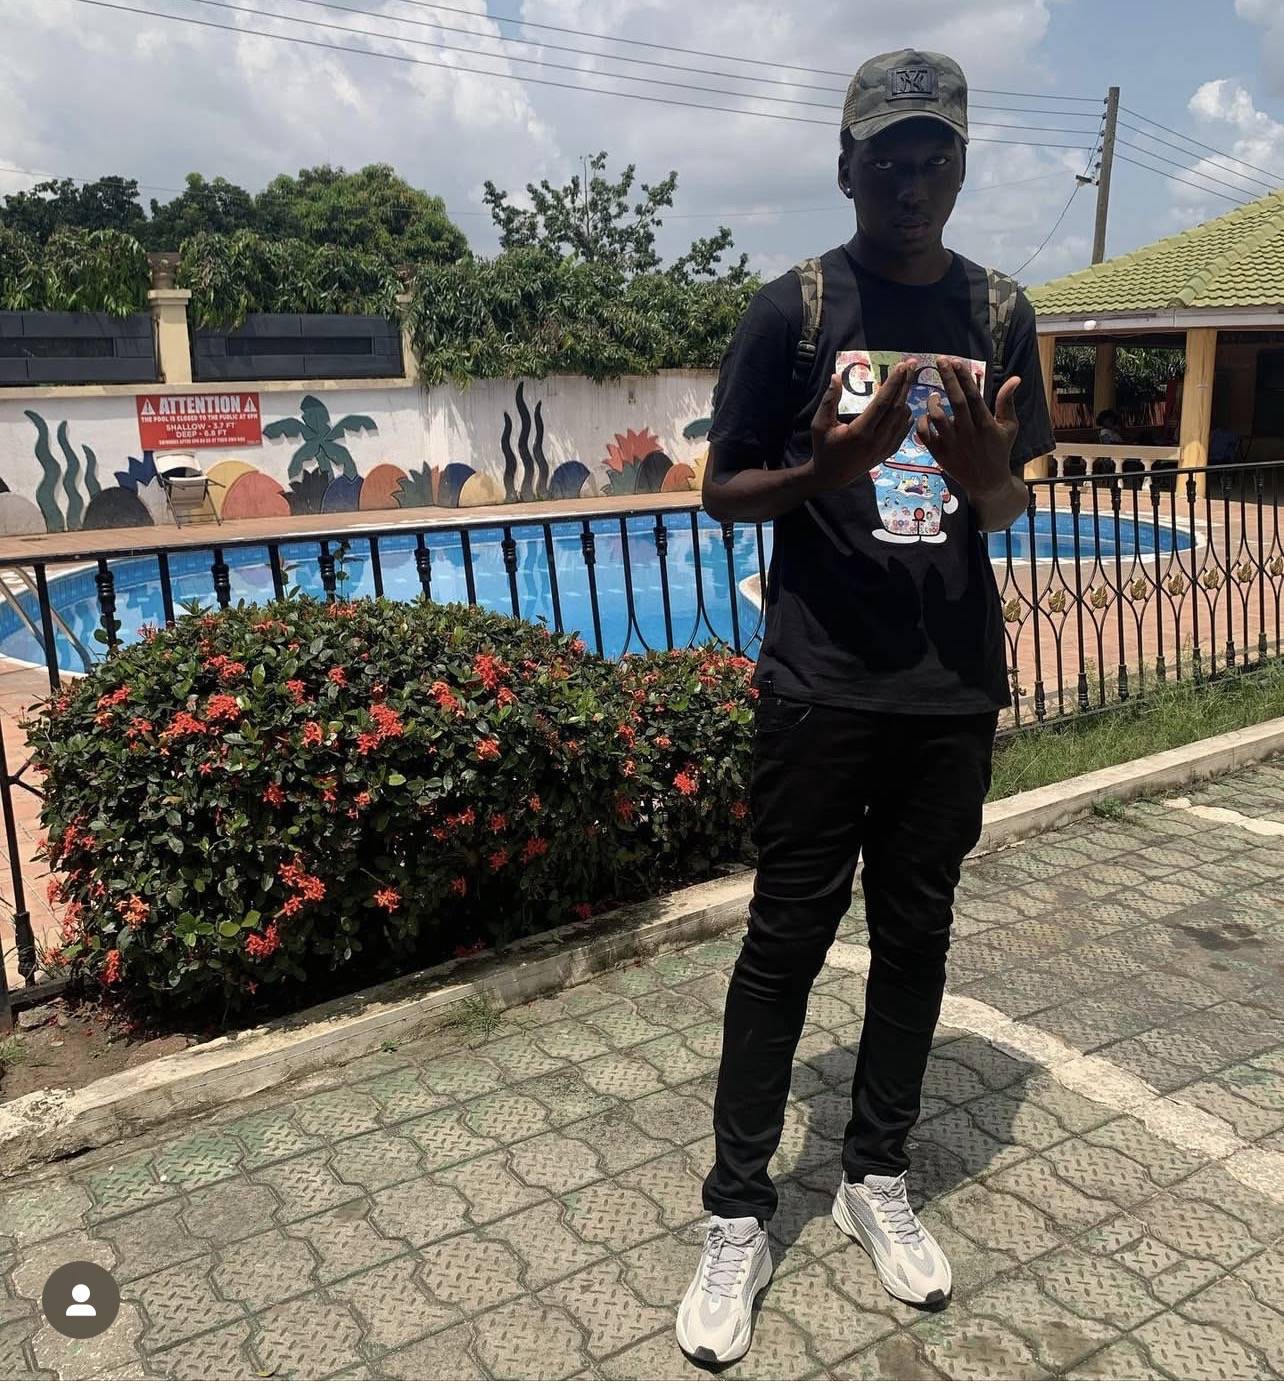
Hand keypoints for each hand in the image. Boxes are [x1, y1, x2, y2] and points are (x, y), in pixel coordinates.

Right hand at [807, 361, 916, 493]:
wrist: (831, 476)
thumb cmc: (824, 448)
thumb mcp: (819, 424)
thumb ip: (829, 400)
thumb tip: (836, 377)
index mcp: (860, 432)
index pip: (883, 403)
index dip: (894, 383)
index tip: (902, 366)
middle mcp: (876, 440)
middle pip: (897, 407)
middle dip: (906, 383)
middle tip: (913, 364)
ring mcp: (884, 448)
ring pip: (903, 418)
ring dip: (907, 397)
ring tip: (907, 381)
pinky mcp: (888, 452)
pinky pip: (903, 430)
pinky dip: (906, 415)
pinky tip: (905, 405)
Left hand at [915, 358, 1020, 499]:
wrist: (987, 483)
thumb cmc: (999, 450)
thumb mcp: (1009, 426)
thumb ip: (1006, 402)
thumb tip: (1015, 378)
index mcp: (986, 424)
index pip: (974, 396)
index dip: (964, 377)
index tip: (957, 361)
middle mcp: (968, 433)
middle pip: (956, 400)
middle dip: (947, 378)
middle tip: (940, 360)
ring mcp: (952, 444)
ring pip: (937, 417)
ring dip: (933, 402)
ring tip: (934, 395)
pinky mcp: (939, 454)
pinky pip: (925, 435)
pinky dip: (922, 422)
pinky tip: (926, 416)